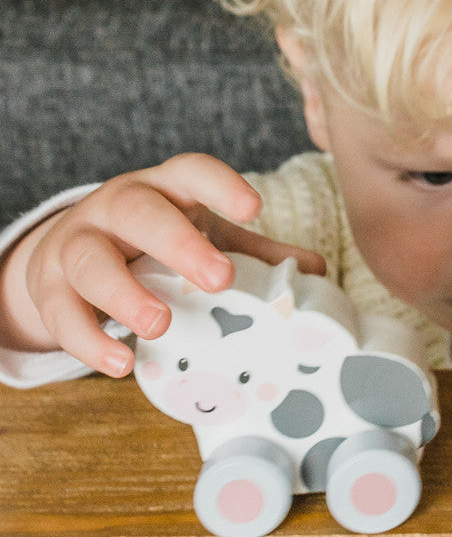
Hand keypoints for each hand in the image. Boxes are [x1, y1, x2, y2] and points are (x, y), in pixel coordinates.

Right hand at [1, 153, 326, 376]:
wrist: (70, 257)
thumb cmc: (155, 245)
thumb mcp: (207, 239)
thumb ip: (256, 254)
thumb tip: (317, 274)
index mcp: (167, 191)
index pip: (191, 172)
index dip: (220, 185)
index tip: (253, 206)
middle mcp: (118, 209)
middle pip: (139, 214)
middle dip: (178, 243)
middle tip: (218, 278)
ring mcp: (78, 244)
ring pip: (91, 261)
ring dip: (125, 295)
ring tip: (160, 325)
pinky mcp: (51, 288)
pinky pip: (63, 313)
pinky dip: (89, 340)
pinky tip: (120, 364)